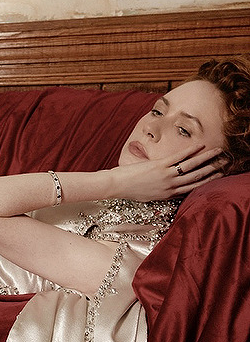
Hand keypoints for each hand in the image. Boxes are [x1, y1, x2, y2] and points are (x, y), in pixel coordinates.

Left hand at [111, 145, 225, 200]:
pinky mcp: (160, 166)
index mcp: (168, 194)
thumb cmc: (131, 190)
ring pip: (191, 167)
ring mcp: (166, 176)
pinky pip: (179, 157)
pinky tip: (200, 145)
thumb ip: (161, 191)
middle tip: (224, 164)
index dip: (206, 182)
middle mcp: (170, 187)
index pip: (191, 188)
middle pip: (196, 178)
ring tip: (217, 153)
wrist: (117, 186)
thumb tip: (168, 187)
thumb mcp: (149, 196)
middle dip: (212, 170)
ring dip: (207, 159)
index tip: (216, 176)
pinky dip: (191, 151)